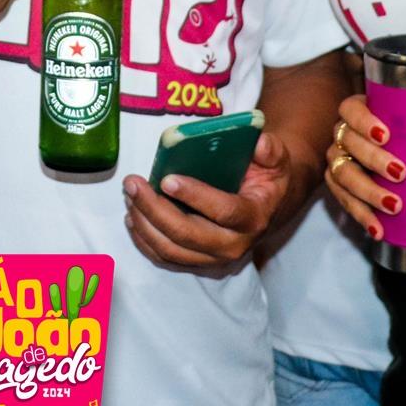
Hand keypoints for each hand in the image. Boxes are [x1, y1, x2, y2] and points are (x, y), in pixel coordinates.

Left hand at [121, 132, 295, 267]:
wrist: (268, 208)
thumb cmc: (266, 178)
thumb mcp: (276, 159)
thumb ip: (269, 149)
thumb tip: (257, 143)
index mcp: (254, 218)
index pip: (224, 211)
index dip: (195, 197)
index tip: (167, 180)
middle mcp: (234, 246)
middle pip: (188, 235)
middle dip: (155, 210)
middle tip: (132, 184)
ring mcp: (214, 259)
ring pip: (171, 250)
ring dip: (144, 224)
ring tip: (129, 195)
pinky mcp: (197, 263)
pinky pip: (164, 258)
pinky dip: (144, 240)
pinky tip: (132, 216)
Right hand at [321, 94, 403, 241]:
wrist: (396, 160)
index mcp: (359, 112)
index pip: (350, 110)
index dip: (364, 121)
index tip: (387, 136)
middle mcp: (343, 135)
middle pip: (348, 143)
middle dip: (373, 159)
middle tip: (401, 174)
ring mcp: (339, 161)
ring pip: (343, 173)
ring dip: (368, 191)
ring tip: (394, 206)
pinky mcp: (340, 186)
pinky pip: (344, 200)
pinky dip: (361, 215)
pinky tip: (377, 228)